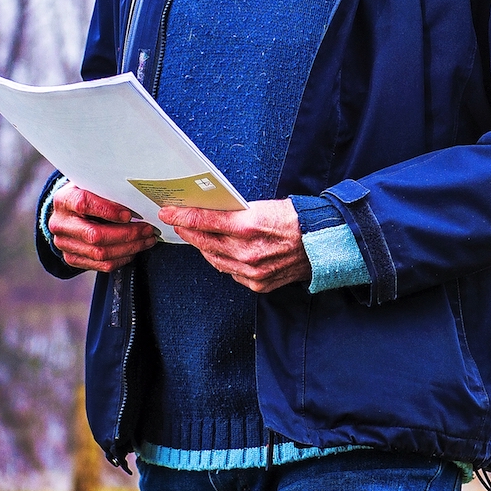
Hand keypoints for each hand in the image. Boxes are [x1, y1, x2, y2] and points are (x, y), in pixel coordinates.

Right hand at [49, 184, 159, 272]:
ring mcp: (65, 244)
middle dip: (126, 234)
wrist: (67, 213)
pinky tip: (133, 250)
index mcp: (64, 200)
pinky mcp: (72, 259)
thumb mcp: (91, 185)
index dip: (108, 210)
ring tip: (146, 240)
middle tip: (147, 229)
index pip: (84, 204)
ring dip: (128, 248)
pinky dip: (122, 259)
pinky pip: (101, 265)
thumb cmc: (85, 195)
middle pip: (95, 235)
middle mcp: (61, 224)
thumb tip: (135, 197)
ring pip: (100, 253)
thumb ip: (106, 190)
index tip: (129, 214)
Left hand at [158, 199, 310, 292]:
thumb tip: (211, 214)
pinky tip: (220, 251)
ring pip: (215, 259)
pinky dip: (223, 261)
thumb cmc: (295, 220)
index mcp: (249, 227)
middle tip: (178, 223)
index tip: (169, 213)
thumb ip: (235, 214)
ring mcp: (252, 271)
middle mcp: (248, 252)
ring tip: (196, 236)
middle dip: (188, 231)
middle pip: (205, 242)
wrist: (321, 244)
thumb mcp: (263, 206)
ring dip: (203, 247)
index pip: (206, 221)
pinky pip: (230, 272)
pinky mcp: (257, 283)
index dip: (183, 217)